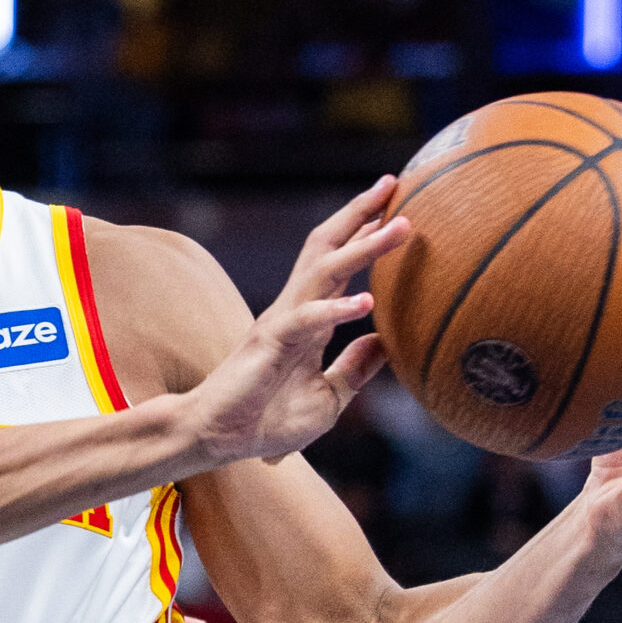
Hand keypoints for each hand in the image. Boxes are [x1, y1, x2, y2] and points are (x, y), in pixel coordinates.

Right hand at [181, 178, 407, 471]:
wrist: (219, 439)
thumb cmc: (267, 420)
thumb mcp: (328, 397)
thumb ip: (355, 368)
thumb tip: (386, 342)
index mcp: (309, 319)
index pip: (338, 263)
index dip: (364, 232)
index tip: (397, 205)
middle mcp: (295, 309)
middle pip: (327, 247)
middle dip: (360, 213)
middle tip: (393, 183)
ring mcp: (281, 322)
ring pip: (325, 271)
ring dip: (364, 246)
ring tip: (402, 226)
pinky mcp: (269, 344)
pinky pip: (306, 319)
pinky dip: (336, 309)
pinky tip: (366, 301)